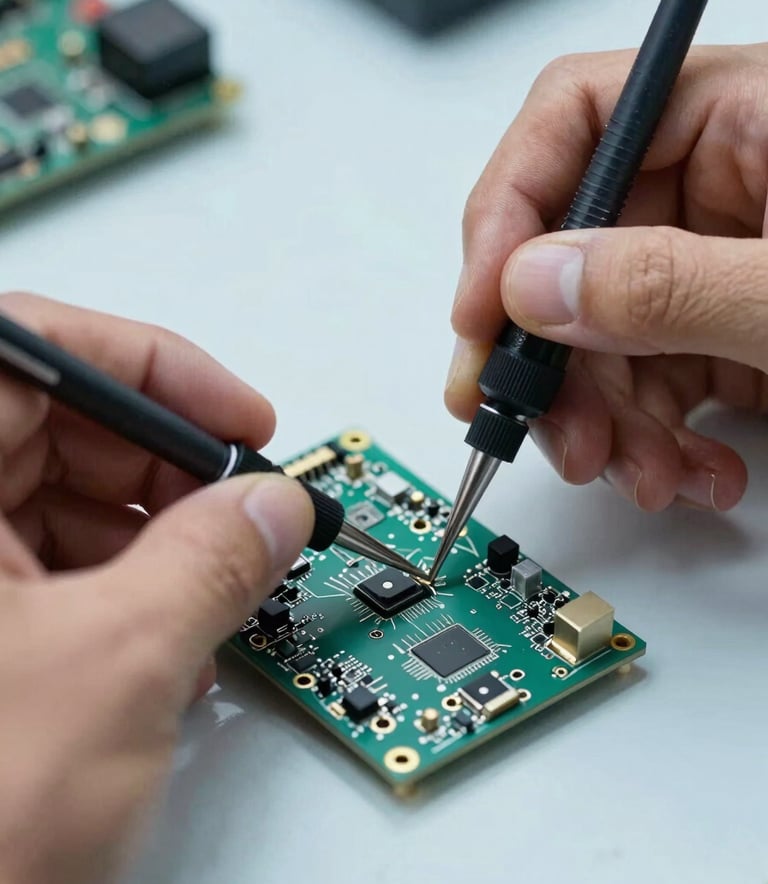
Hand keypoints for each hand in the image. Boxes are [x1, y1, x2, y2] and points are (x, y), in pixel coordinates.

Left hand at [0, 294, 313, 883]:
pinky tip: (165, 631)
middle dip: (165, 466)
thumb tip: (274, 508)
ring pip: (56, 502)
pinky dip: (118, 586)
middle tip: (243, 505)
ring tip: (215, 583)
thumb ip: (213, 563)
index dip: (154, 366)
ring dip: (151, 536)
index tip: (237, 414)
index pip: (37, 347)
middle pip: (55, 426)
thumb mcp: (116, 668)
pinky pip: (45, 569)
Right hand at [447, 44, 767, 510]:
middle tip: (540, 426)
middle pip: (572, 249)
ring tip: (634, 474)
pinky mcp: (725, 329)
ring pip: (601, 332)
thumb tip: (534, 285)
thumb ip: (674, 285)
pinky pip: (649, 377)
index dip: (507, 214)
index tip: (481, 313)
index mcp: (748, 117)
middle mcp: (721, 182)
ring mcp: (717, 262)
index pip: (576, 121)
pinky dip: (650, 436)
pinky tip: (684, 470)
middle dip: (550, 355)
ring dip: (601, 417)